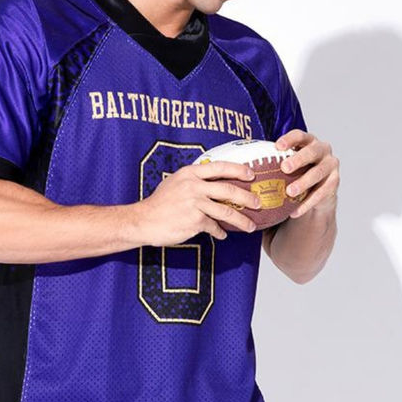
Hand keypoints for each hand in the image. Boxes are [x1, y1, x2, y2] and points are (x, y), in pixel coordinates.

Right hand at [138, 161, 261, 244]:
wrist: (144, 220)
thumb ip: (194, 180)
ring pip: (226, 211)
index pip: (220, 167)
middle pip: (228, 190)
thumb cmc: (159, 203)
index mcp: (190, 173)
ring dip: (241, 220)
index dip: (238, 170)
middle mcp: (194, 186)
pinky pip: (214, 227)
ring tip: (250, 226)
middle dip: (247, 197)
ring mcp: (195, 203)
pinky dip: (220, 232)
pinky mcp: (195, 221)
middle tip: (258, 203)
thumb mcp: (175, 182)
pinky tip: (222, 235)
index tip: (251, 174)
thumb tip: (214, 181)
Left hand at [275, 130, 338, 217]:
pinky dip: (307, 203)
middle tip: (284, 168)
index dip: (290, 139)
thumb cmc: (298, 173)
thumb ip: (275, 162)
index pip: (300, 135)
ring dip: (303, 182)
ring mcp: (331, 165)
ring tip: (289, 192)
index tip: (277, 147)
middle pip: (312, 152)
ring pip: (318, 173)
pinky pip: (321, 193)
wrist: (318, 191)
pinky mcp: (334, 182)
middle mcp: (322, 150)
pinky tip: (294, 211)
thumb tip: (245, 168)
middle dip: (298, 159)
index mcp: (309, 141)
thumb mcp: (289, 164)